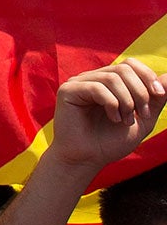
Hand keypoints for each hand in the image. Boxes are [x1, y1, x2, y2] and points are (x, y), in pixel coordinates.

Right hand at [48, 60, 166, 173]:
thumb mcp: (142, 119)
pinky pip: (96, 88)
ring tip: (126, 121)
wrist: (88, 159)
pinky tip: (113, 118)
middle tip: (141, 115)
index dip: (148, 76)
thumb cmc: (111, 141)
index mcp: (108, 83)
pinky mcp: (68, 90)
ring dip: (127, 101)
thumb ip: (155, 99)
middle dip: (140, 92)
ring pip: (112, 78)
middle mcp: (93, 78)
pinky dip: (112, 104)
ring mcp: (79, 83)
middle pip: (124, 69)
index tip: (160, 96)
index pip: (130, 64)